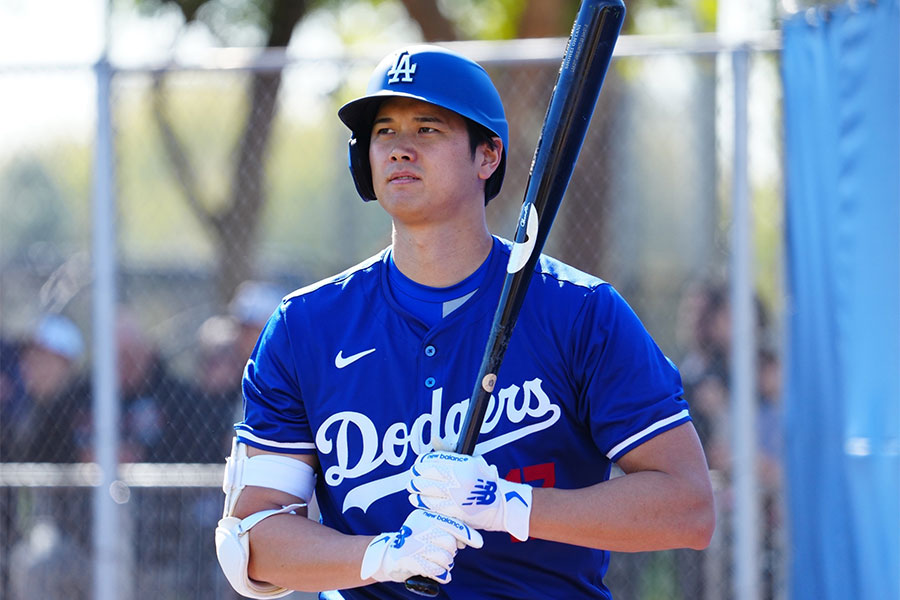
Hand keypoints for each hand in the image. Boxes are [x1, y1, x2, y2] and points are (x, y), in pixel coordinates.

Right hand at [360, 509, 482, 584]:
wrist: (387, 556)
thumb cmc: (414, 542)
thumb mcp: (427, 530)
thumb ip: (445, 531)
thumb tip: (466, 541)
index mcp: (424, 515)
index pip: (452, 524)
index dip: (468, 534)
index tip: (479, 543)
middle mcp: (418, 526)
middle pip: (449, 542)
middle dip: (451, 553)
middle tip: (445, 556)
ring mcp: (412, 542)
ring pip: (444, 557)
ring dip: (446, 565)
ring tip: (439, 565)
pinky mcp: (409, 559)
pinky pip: (435, 569)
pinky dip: (441, 575)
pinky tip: (440, 575)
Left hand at [407, 452, 532, 540]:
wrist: (501, 505)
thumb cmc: (484, 480)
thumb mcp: (473, 461)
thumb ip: (451, 452)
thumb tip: (434, 439)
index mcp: (463, 465)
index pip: (433, 461)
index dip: (422, 462)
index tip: (418, 464)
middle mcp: (459, 480)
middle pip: (427, 476)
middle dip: (416, 476)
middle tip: (413, 476)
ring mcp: (457, 497)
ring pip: (426, 491)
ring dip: (416, 489)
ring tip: (413, 487)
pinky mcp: (455, 512)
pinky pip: (432, 506)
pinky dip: (421, 501)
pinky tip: (417, 498)